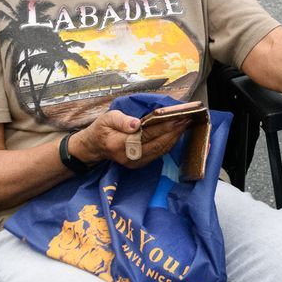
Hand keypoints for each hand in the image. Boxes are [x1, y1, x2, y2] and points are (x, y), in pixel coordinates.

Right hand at [71, 108, 187, 167]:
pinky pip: (158, 154)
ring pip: (160, 150)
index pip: (147, 134)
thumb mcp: (107, 118)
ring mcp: (135, 163)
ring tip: (185, 124)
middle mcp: (129, 157)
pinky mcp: (140, 164)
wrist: (94, 147)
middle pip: (157, 144)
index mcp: (120, 144)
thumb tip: (137, 124)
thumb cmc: (101, 129)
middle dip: (174, 131)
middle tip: (187, 119)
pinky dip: (168, 143)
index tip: (178, 117)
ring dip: (174, 137)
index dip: (164, 126)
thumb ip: (122, 121)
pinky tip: (176, 133)